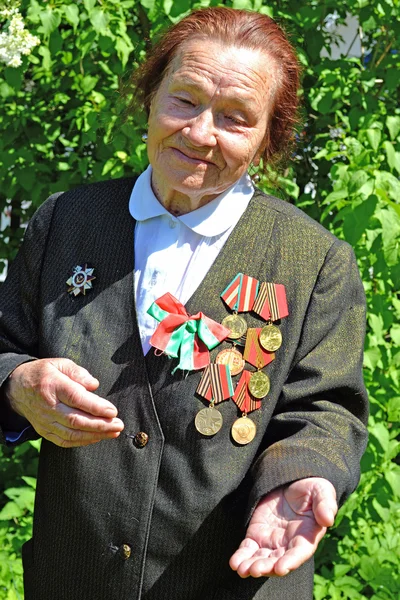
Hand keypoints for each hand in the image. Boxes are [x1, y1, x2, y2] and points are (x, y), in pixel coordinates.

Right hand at [4, 358, 123, 447]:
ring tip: (113, 432)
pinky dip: (82, 442)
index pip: (76, 398)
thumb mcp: (60, 363)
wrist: (18, 388)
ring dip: (94, 435)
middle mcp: (48, 406)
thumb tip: (94, 385)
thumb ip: (78, 372)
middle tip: (118, 424)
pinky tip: (97, 438)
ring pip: (71, 434)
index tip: (113, 411)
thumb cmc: (44, 373)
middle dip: (100, 425)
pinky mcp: (44, 431)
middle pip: (76, 420)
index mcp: (53, 385)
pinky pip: (64, 441)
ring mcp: (45, 421)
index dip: (96, 407)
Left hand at [230, 477, 336, 577]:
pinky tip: (235, 563)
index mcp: (306, 537)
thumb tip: (328, 519)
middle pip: (277, 561)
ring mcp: (272, 542)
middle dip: (266, 567)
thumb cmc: (311, 488)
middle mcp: (288, 545)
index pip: (298, 554)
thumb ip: (325, 504)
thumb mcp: (321, 491)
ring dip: (252, 566)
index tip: (281, 568)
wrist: (291, 481)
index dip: (290, 562)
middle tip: (255, 570)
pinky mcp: (257, 535)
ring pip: (261, 559)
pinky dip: (242, 557)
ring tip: (242, 569)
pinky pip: (248, 549)